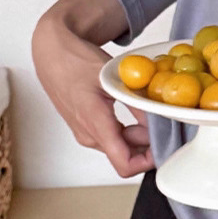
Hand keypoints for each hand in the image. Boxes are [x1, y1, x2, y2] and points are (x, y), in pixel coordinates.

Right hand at [31, 0, 154, 178]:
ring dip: (139, 135)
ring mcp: (86, 133)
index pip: (124, 164)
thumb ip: (137, 104)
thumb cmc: (76, 61)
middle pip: (126, 156)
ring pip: (120, 146)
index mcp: (94, 123)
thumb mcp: (113, 79)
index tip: (165, 147)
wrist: (51, 54)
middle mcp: (89, 135)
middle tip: (166, 124)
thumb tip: (161, 121)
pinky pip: (112, 138)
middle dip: (148, 144)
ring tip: (150, 112)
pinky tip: (137, 112)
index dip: (149, 162)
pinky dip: (129, 129)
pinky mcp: (85, 128)